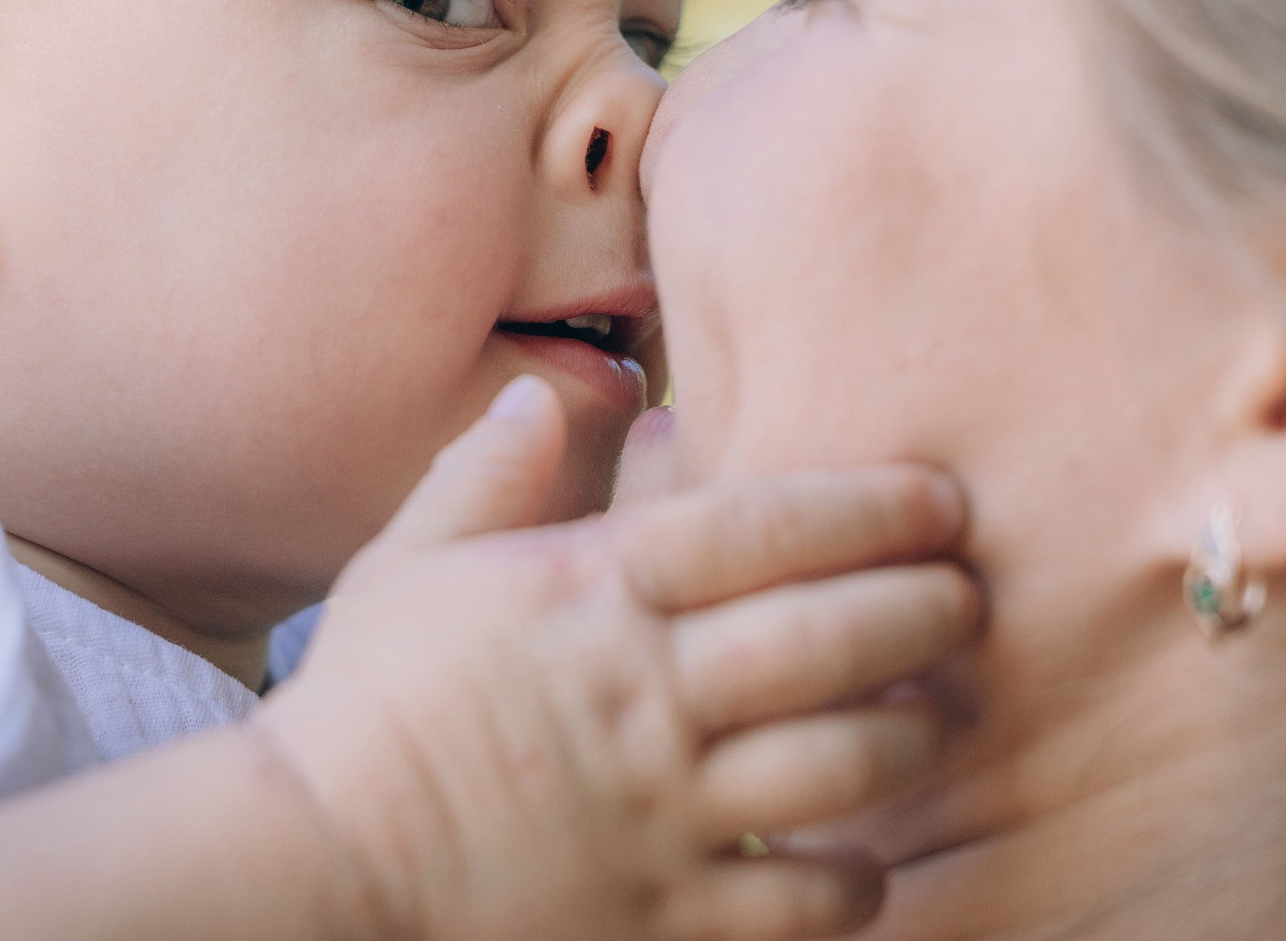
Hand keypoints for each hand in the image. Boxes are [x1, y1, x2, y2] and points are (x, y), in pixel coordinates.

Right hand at [255, 377, 979, 940]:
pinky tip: (867, 860)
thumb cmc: (363, 708)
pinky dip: (854, 883)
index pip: (763, 527)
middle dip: (924, 610)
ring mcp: (661, 811)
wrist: (316, 869)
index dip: (870, 505)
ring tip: (935, 716)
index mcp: (590, 595)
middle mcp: (644, 694)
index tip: (941, 498)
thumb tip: (540, 397)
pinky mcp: (663, 916)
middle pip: (831, 638)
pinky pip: (799, 902)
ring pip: (841, 766)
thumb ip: (486, 476)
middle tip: (968, 598)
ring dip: (911, 737)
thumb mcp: (408, 566)